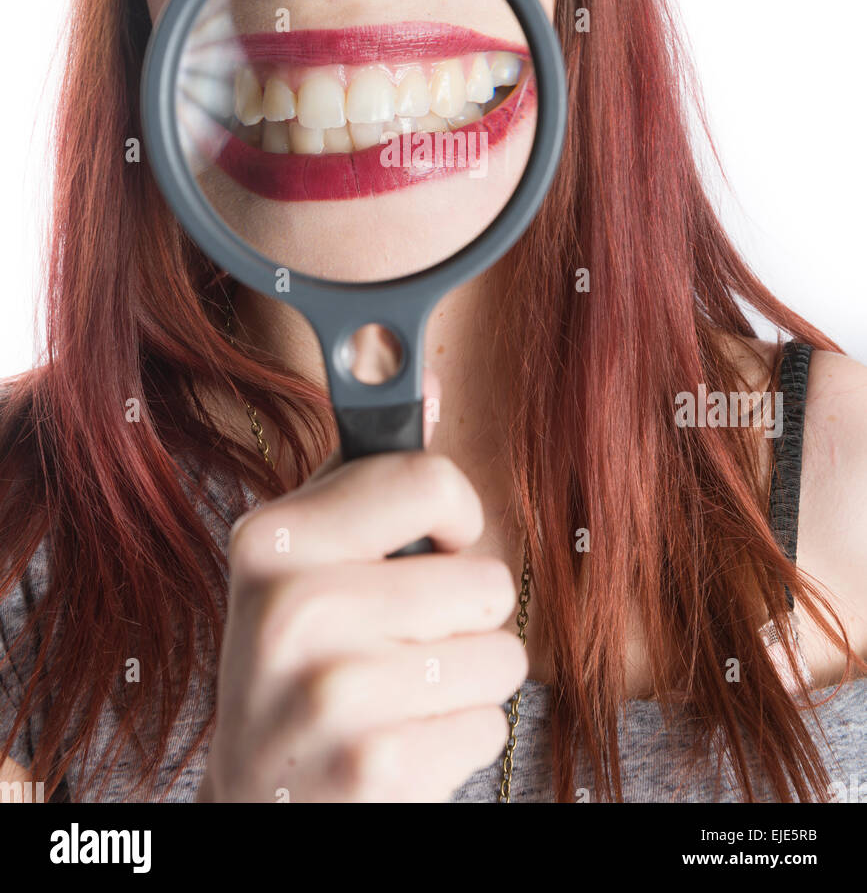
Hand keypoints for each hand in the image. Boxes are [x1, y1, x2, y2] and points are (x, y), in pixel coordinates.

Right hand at [198, 370, 525, 802]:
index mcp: (272, 539)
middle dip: (466, 616)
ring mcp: (329, 692)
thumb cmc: (300, 660)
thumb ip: (365, 479)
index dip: (454, 516)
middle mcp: (290, 609)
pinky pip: (488, 725)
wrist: (258, 799)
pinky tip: (398, 744)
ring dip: (467, 680)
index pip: (432, 480)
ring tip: (399, 695)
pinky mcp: (372, 767)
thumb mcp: (304, 560)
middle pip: (485, 578)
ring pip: (499, 655)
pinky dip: (460, 738)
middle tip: (403, 640)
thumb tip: (425, 379)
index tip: (431, 544)